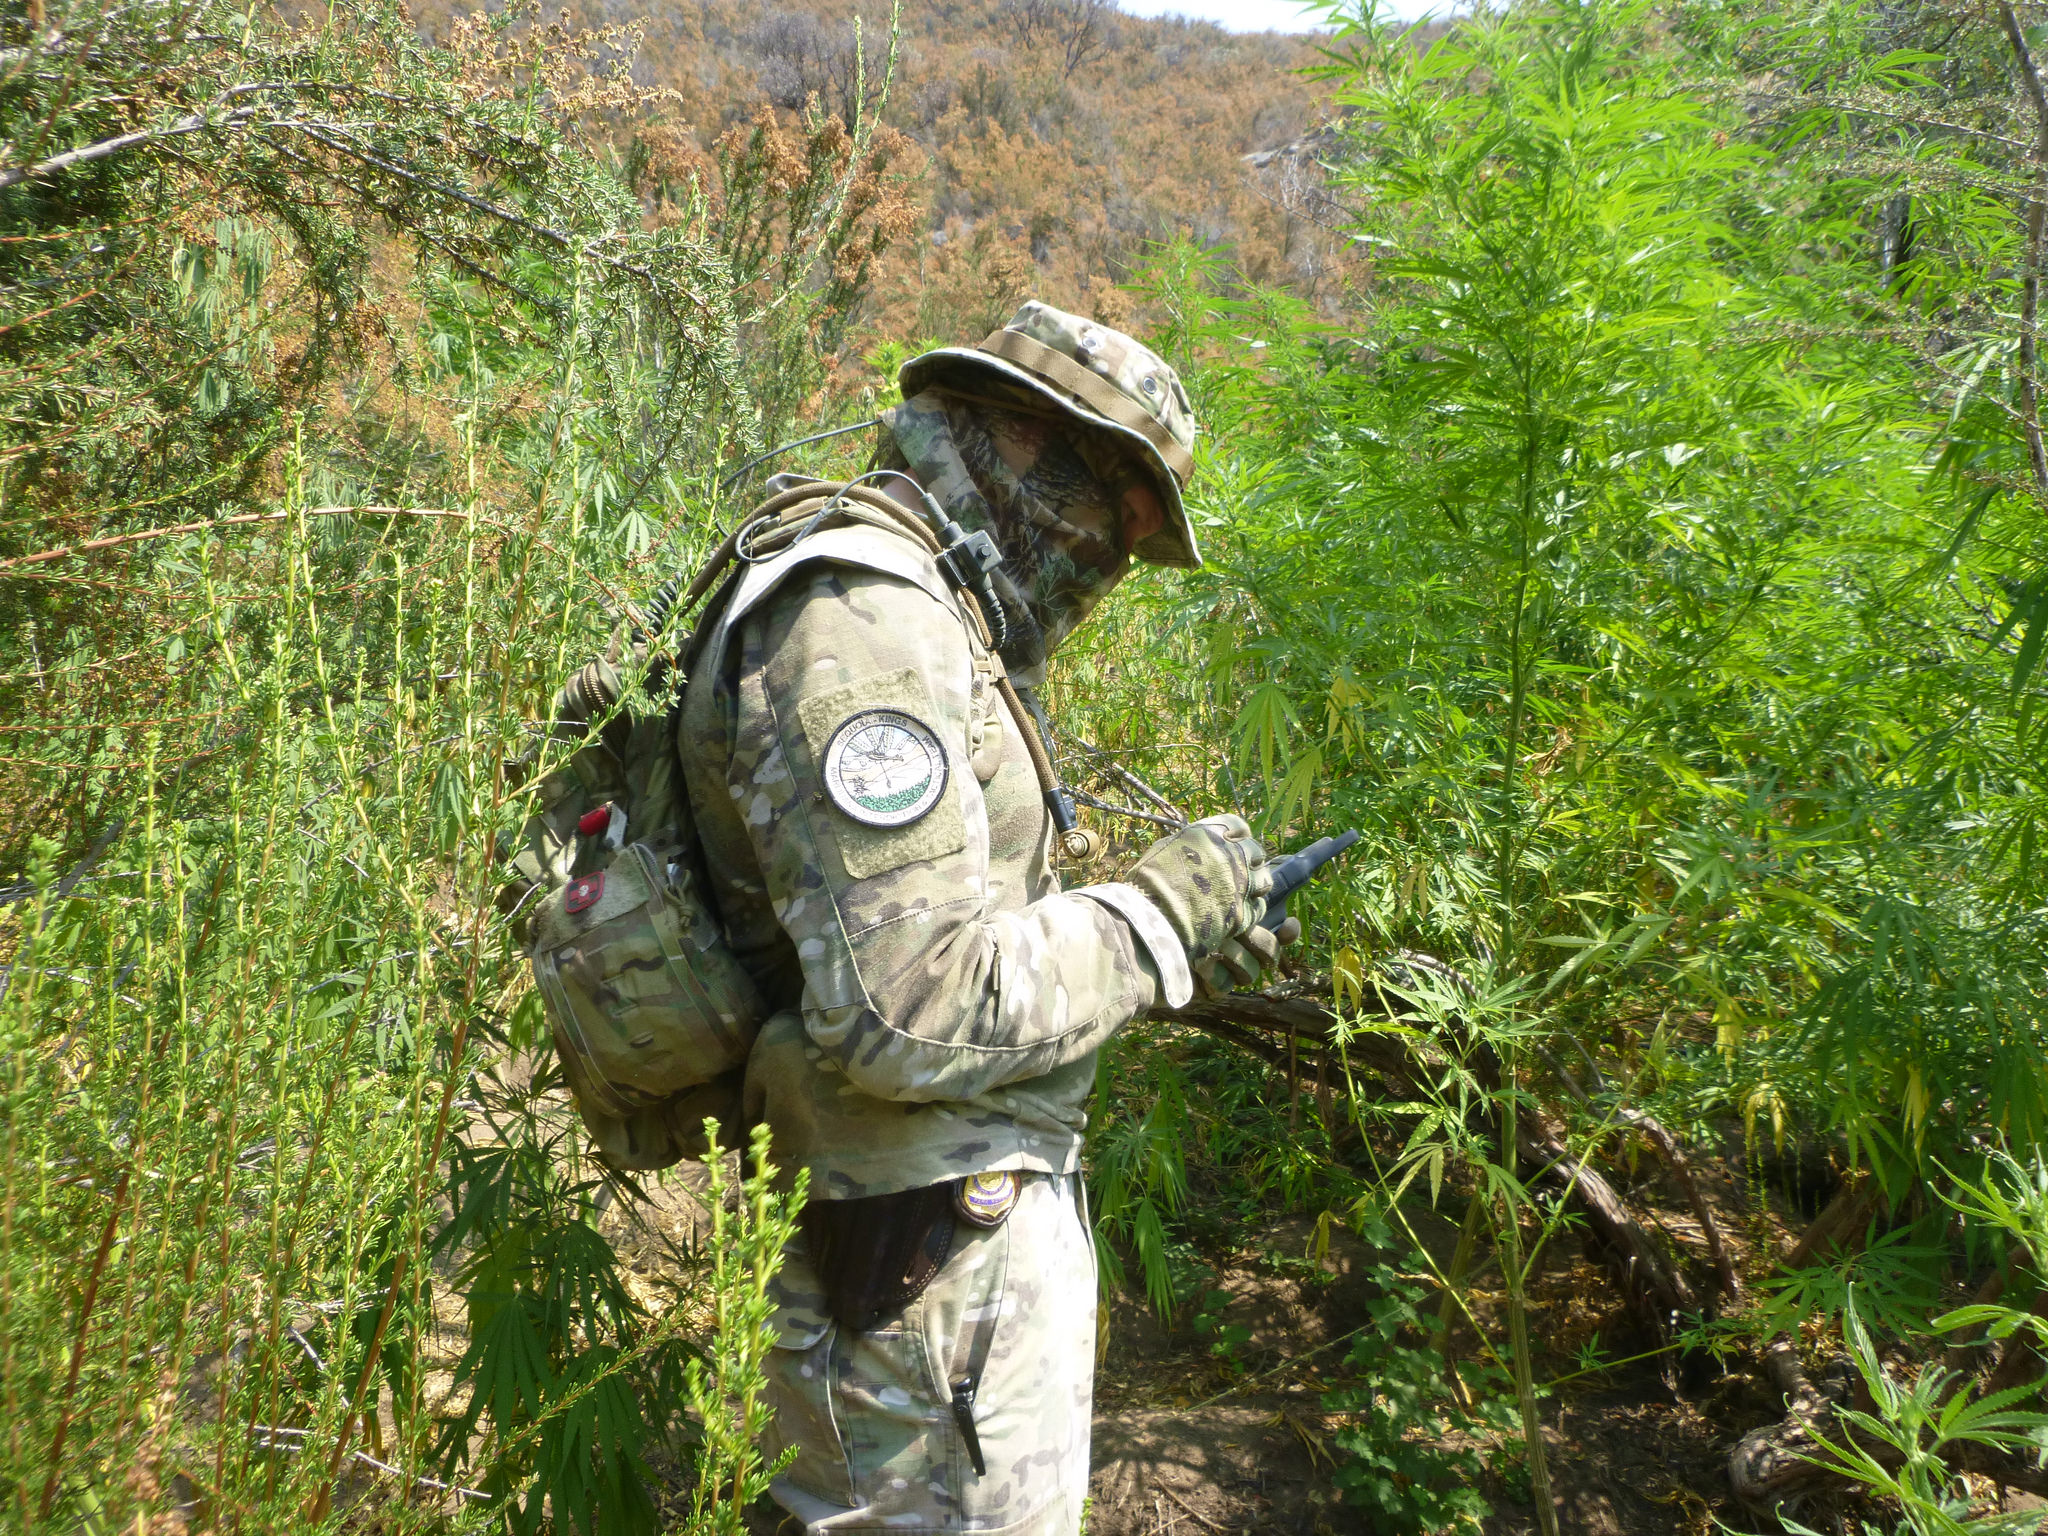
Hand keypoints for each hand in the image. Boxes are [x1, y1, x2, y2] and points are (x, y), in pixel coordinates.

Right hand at [1125, 814, 1273, 960]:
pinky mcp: (1242, 913)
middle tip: (1239, 871)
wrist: (1150, 919)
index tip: (1234, 843)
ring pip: (1264, 879)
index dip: (1237, 835)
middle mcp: (1230, 854)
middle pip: (1255, 851)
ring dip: (1256, 884)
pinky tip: (1238, 913)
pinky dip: (1251, 909)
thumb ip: (1187, 844)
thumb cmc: (1147, 883)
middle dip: (1249, 860)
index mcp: (1209, 834)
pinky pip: (1258, 908)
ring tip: (1242, 892)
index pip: (1237, 825)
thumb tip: (1194, 845)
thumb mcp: (1163, 849)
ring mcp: (1240, 884)